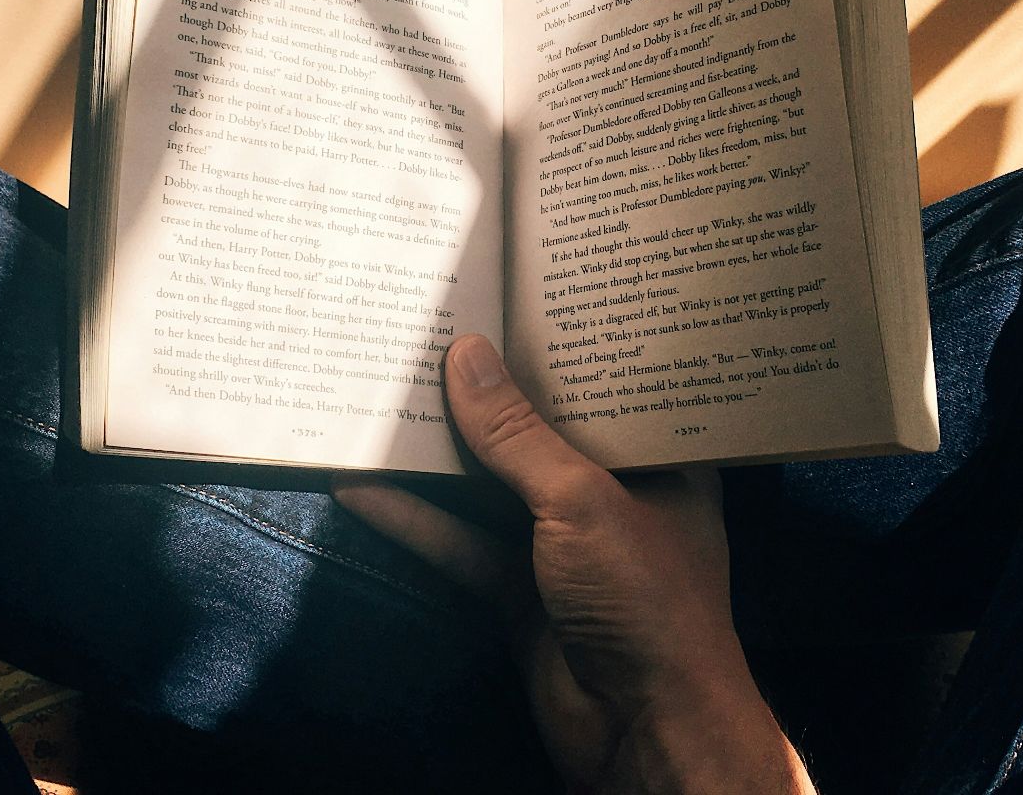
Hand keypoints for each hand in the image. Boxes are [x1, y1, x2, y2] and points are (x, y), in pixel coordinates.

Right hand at [332, 335, 814, 793]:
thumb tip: (464, 356)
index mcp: (661, 459)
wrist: (645, 732)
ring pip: (491, 485)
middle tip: (431, 325)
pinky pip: (460, 542)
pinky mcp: (519, 591)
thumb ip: (518, 435)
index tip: (510, 291)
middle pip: (540, 431)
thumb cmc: (648, 601)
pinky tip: (361, 484)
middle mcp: (616, 493)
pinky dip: (414, 518)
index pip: (609, 385)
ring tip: (381, 391)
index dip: (564, 343)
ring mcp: (563, 545)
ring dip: (439, 452)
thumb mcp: (583, 500)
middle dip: (486, 392)